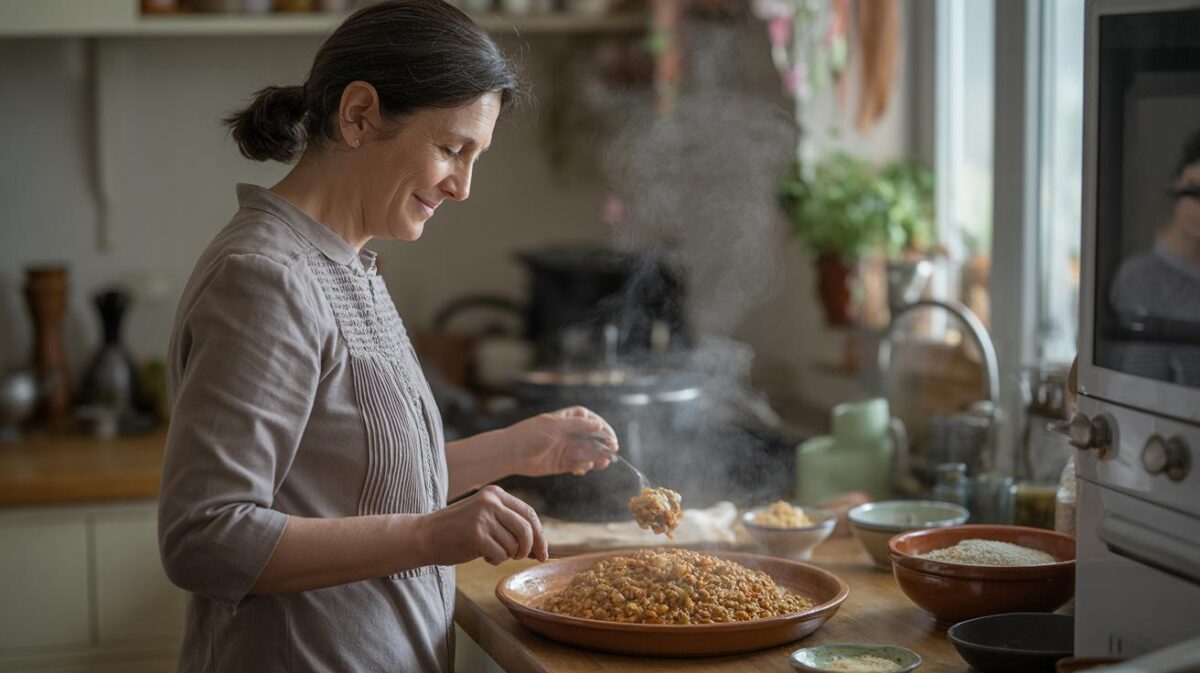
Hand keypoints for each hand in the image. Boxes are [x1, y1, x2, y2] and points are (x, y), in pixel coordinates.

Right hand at [417, 485, 547, 564]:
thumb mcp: (485, 517)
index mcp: (495, 494)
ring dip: (507, 555)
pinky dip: (495, 560)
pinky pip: (501, 555)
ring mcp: (483, 517)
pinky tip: (482, 555)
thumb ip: (510, 525)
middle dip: (529, 549)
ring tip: (491, 552)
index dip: (540, 535)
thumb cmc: (458, 531)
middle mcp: (491, 502)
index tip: (544, 553)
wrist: (425, 535)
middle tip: (522, 558)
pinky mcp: (476, 535)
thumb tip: (540, 548)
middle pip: (526, 530)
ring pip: (514, 545)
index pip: (529, 513)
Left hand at [506, 406, 618, 477]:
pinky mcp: (562, 463)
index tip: (609, 436)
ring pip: (587, 452)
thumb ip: (577, 426)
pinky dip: (584, 466)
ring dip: (597, 457)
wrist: (510, 454)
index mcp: (566, 419)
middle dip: (602, 444)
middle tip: (612, 451)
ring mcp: (566, 449)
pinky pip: (579, 464)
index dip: (601, 427)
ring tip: (603, 462)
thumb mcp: (554, 426)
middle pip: (592, 437)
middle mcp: (568, 433)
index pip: (590, 420)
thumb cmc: (529, 434)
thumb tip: (598, 426)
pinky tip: (584, 468)